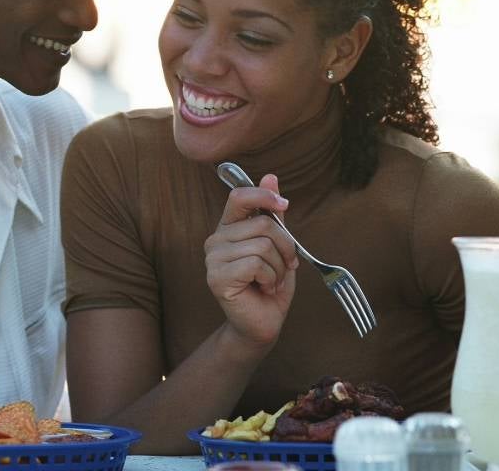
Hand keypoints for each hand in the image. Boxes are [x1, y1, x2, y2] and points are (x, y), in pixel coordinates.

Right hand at [204, 173, 297, 348]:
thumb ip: (272, 214)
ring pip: (262, 246)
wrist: (263, 323)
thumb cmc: (270, 284)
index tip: (283, 205)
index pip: (239, 196)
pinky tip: (264, 288)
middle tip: (285, 266)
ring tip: (272, 280)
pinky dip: (271, 278)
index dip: (263, 195)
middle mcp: (216, 240)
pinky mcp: (216, 277)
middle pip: (263, 224)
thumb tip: (271, 176)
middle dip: (285, 247)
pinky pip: (256, 264)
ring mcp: (212, 259)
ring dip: (279, 267)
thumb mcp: (277, 245)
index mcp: (229, 228)